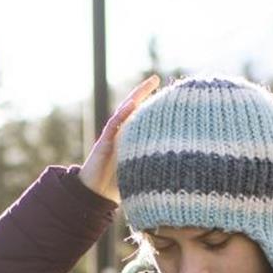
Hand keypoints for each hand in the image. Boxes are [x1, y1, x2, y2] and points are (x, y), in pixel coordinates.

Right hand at [78, 74, 160, 202]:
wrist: (95, 193)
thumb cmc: (116, 184)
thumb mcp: (139, 171)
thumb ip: (151, 163)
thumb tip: (176, 166)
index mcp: (129, 138)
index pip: (141, 117)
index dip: (152, 105)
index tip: (167, 93)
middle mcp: (121, 134)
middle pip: (133, 108)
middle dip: (143, 92)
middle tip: (156, 78)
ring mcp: (112, 136)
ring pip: (123, 111)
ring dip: (134, 97)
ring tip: (147, 84)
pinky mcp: (104, 142)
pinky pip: (114, 125)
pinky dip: (123, 114)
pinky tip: (132, 104)